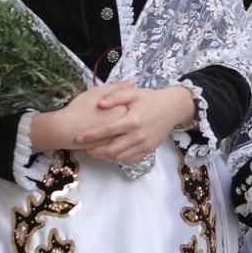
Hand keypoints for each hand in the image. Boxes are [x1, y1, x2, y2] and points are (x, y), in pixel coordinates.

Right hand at [29, 83, 130, 152]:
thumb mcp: (97, 92)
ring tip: (102, 121)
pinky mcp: (109, 147)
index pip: (133, 104)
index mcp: (123, 110)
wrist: (64, 129)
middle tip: (103, 112)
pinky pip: (116, 142)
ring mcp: (117, 138)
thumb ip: (117, 87)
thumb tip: (132, 82)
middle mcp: (123, 126)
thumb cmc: (79, 109)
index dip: (123, 101)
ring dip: (120, 128)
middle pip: (130, 120)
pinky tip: (102, 132)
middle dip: (122, 115)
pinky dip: (112, 138)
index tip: (111, 101)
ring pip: (124, 132)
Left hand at [78, 85, 194, 163]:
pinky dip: (118, 159)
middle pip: (112, 149)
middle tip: (82, 150)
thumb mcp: (134, 93)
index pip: (107, 130)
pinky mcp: (149, 149)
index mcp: (133, 120)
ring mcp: (145, 144)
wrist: (173, 108)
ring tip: (94, 152)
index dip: (91, 135)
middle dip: (95, 152)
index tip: (78, 138)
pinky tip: (110, 154)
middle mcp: (138, 135)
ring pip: (120, 157)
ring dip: (105, 157)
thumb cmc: (151, 98)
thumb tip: (99, 104)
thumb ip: (116, 96)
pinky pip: (131, 159)